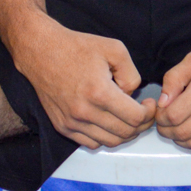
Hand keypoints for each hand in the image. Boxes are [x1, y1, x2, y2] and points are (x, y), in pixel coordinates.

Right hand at [13, 17, 154, 148]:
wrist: (41, 51)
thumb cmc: (77, 47)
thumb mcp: (114, 49)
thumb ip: (132, 74)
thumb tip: (133, 96)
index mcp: (99, 92)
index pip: (135, 118)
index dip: (149, 113)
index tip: (149, 104)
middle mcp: (84, 111)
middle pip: (125, 133)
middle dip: (141, 125)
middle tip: (144, 112)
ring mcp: (71, 122)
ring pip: (109, 142)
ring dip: (124, 133)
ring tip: (127, 118)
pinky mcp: (62, 126)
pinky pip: (91, 143)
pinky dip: (105, 137)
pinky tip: (108, 121)